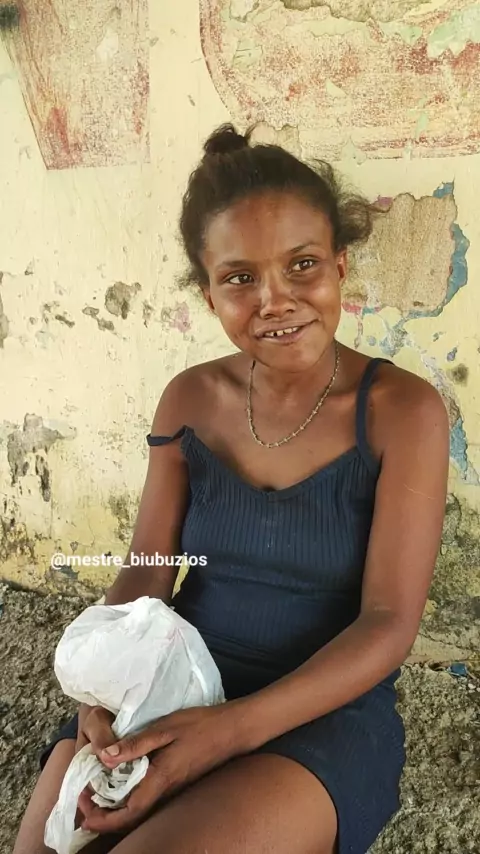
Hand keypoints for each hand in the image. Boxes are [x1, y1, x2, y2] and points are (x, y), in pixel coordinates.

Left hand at [78, 703, 244, 833]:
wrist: (233, 729)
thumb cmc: (200, 725)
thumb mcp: (166, 728)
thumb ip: (136, 743)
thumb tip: (105, 757)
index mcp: (161, 779)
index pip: (129, 813)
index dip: (104, 818)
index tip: (84, 806)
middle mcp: (166, 791)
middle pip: (131, 818)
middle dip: (104, 817)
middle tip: (83, 798)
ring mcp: (173, 789)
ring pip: (139, 810)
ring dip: (115, 808)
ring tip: (95, 790)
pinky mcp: (177, 782)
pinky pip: (148, 798)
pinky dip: (129, 797)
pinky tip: (121, 780)